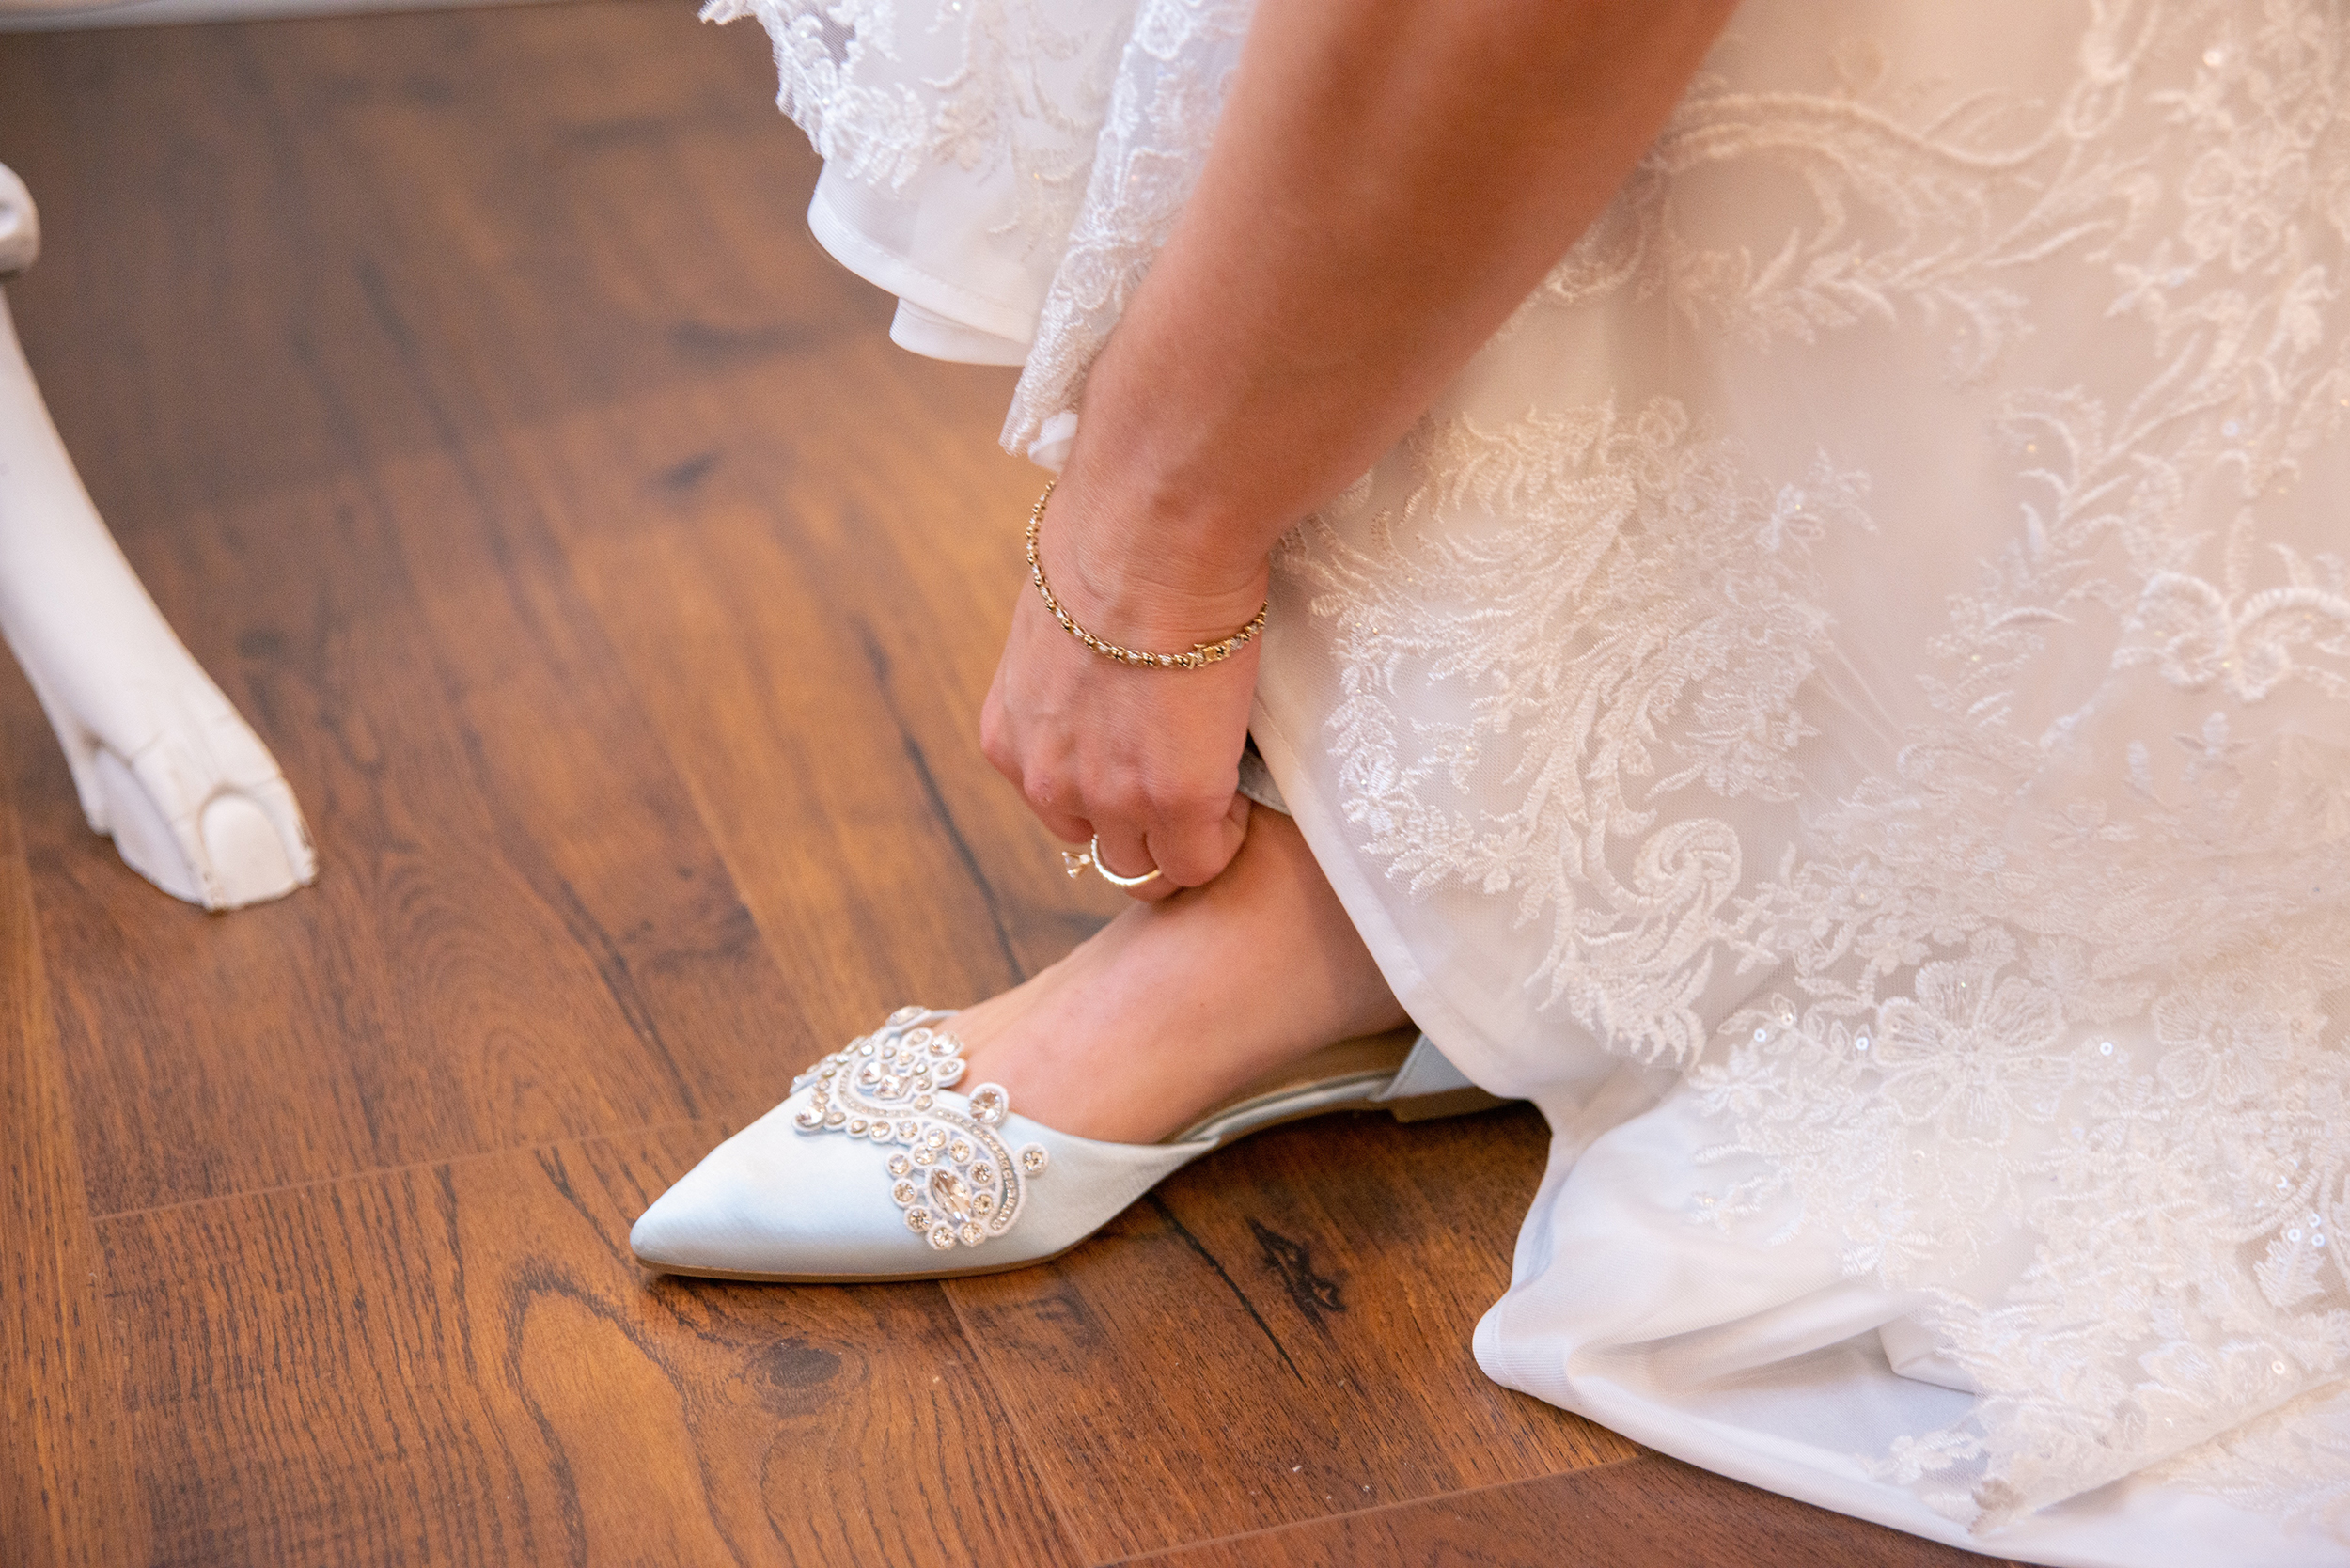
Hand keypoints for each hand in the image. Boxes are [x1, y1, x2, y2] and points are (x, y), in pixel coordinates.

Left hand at [980, 496, 1265, 901]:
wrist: (1150, 536)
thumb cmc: (1110, 543)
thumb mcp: (1056, 616)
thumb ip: (1066, 666)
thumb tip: (1097, 650)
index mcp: (1009, 737)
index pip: (1057, 805)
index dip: (1108, 792)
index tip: (1147, 764)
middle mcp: (1049, 780)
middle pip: (1101, 845)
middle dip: (1143, 825)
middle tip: (1190, 783)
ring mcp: (1112, 797)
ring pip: (1149, 866)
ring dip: (1184, 837)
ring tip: (1221, 787)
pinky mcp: (1178, 800)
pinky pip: (1205, 859)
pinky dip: (1226, 836)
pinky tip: (1241, 789)